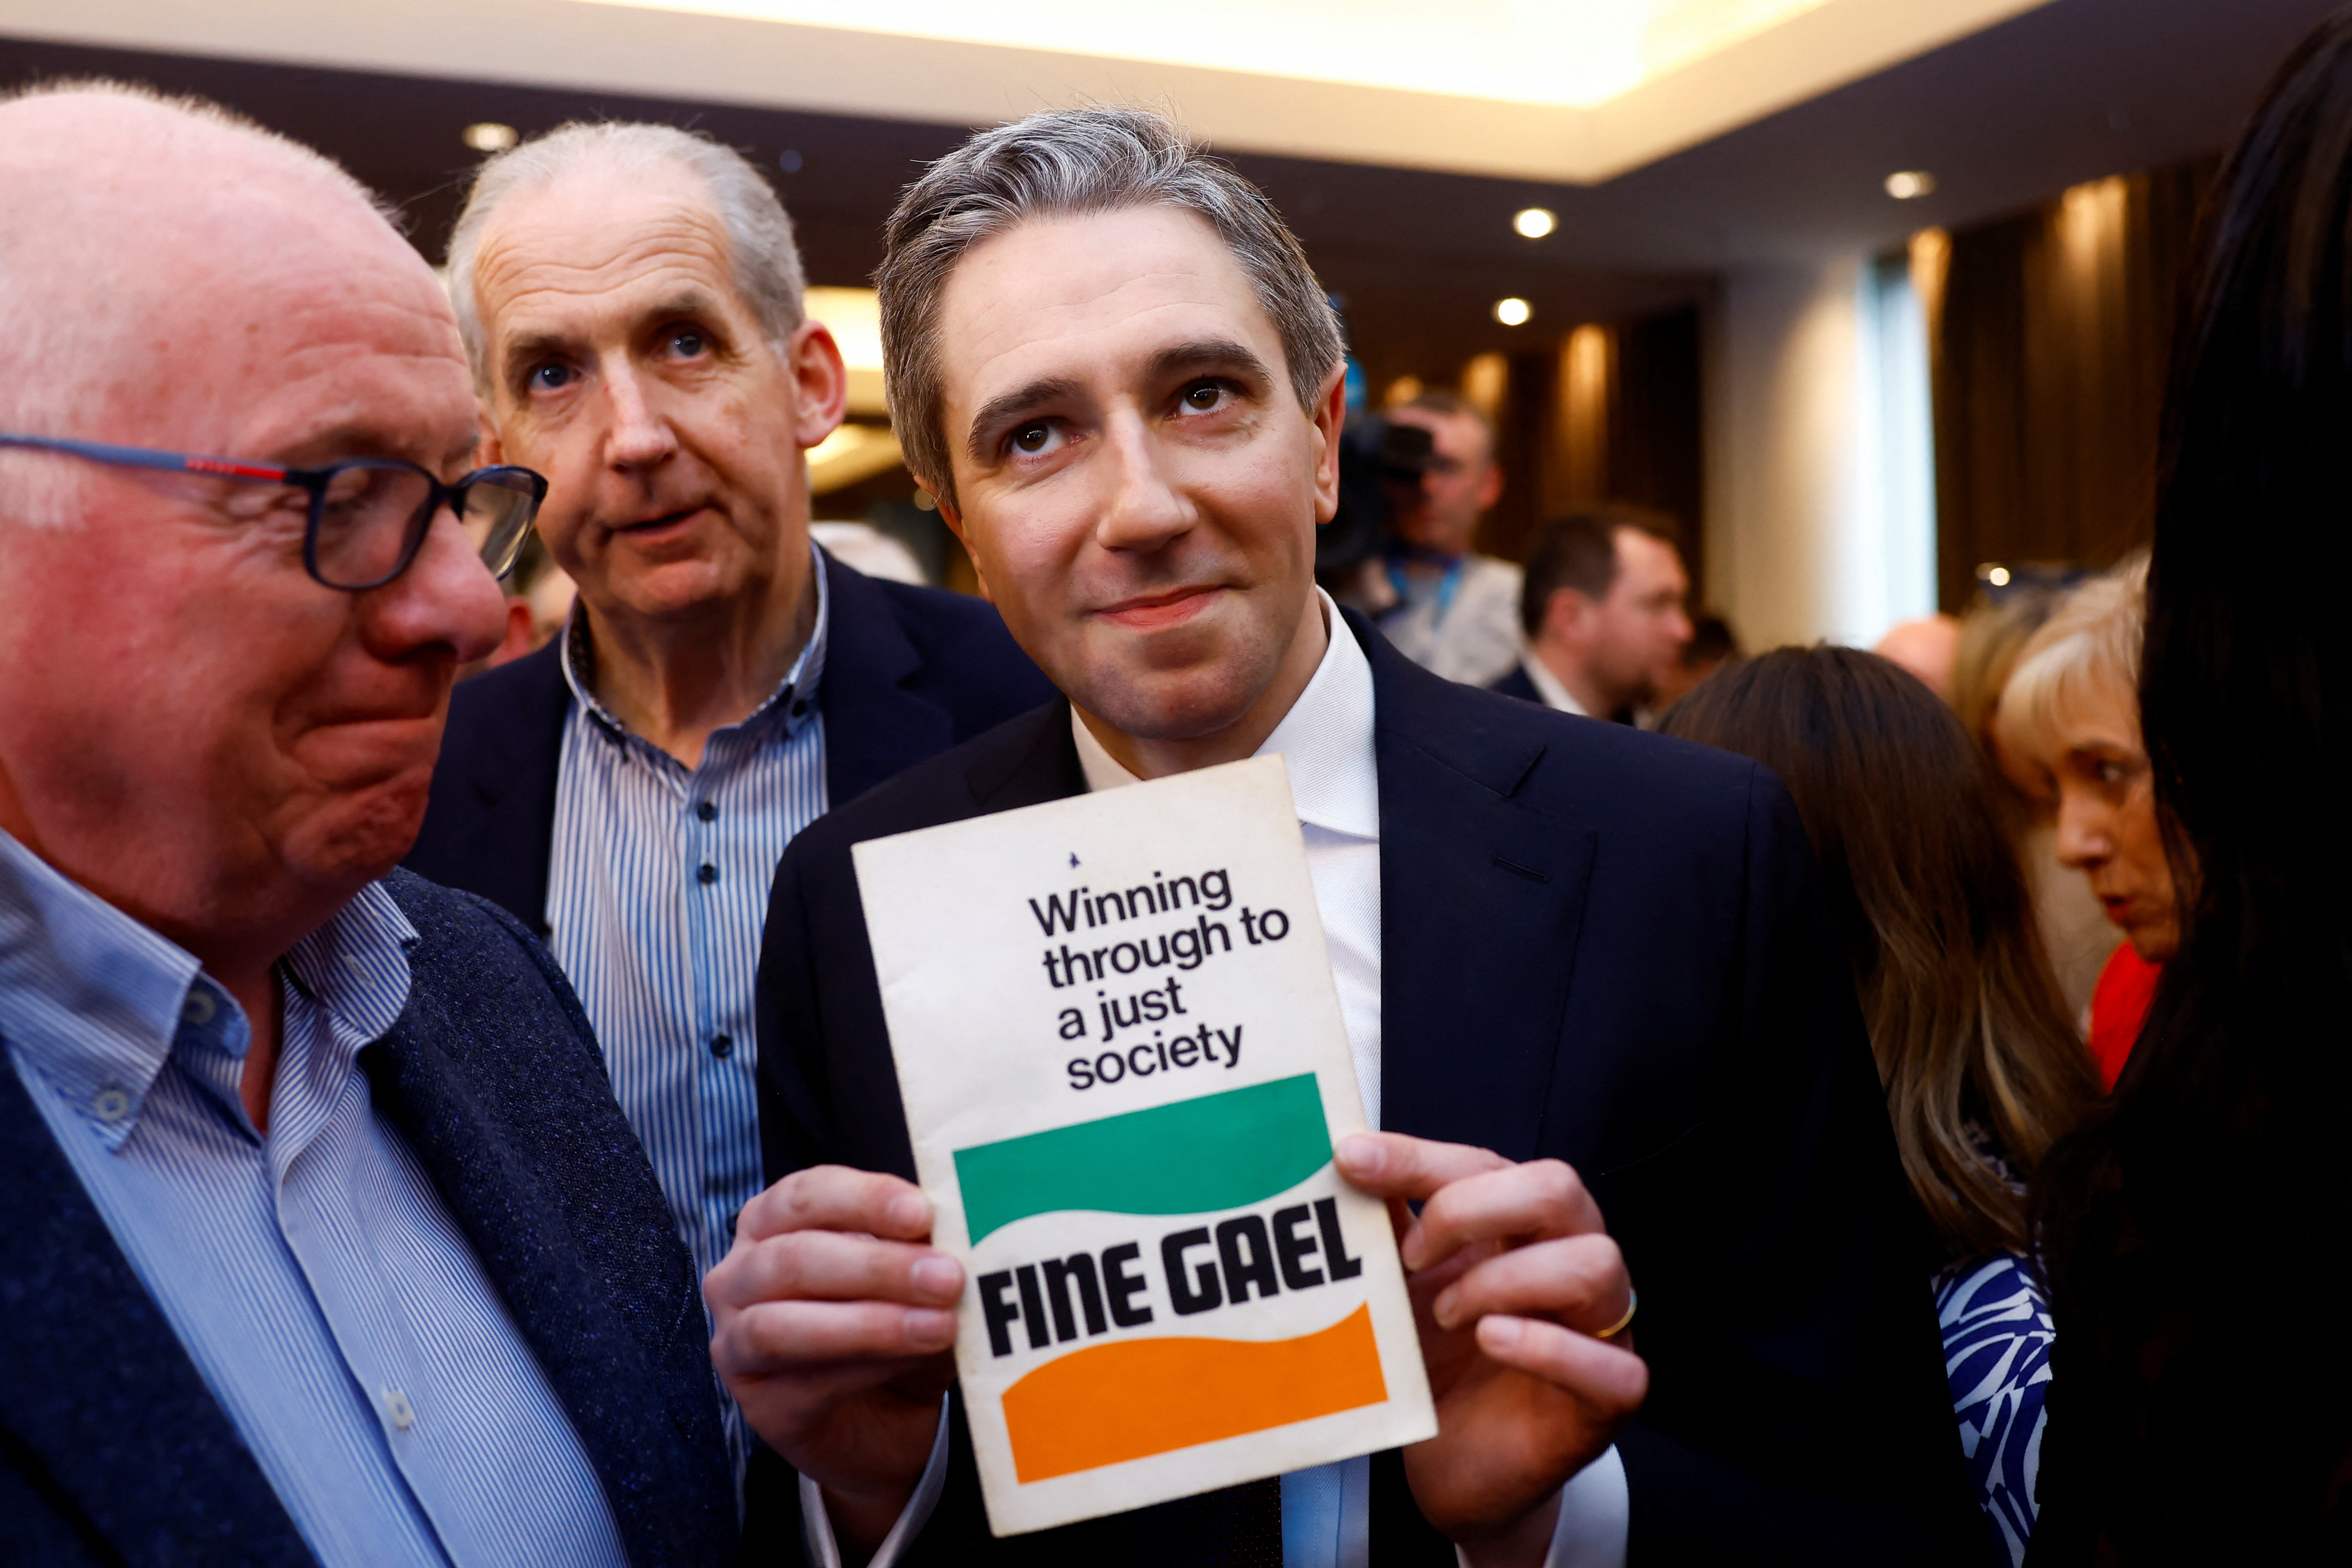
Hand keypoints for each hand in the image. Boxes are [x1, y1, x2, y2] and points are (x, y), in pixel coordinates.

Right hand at [705, 1166, 962, 1552]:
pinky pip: (806, 1381)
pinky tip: (913, 1360)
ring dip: (871, 1323)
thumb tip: (952, 1233)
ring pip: (784, 1324)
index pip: (806, 1195)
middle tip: (946, 1277)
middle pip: (795, 1257)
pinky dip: (867, 1367)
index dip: (865, 1199)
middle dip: (878, 1266)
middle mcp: (740, 1277)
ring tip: (940, 1325)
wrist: (883, 1420)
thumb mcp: (911, 1278)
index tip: (923, 1212)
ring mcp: (738, 1343)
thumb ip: (919, 1251)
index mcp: (772, 1223)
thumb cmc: (890, 1328)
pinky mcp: (761, 1405)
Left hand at [1334, 1132, 1646, 1567]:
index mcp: (1521, 1225)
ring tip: (1448, 1315)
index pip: (1484, 1164)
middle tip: (1414, 1256)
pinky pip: (1613, 1365)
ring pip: (1595, 1263)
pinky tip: (1493, 1342)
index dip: (1418, 1158)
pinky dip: (1549, 1348)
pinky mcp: (1608, 1397)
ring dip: (1505, 1280)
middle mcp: (1569, 1261)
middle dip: (1471, 1209)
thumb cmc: (1440, 1363)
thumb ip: (1385, 1226)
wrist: (1455, 1462)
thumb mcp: (1402, 1287)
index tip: (1351, 1161)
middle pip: (1557, 1189)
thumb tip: (1344, 1160)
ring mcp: (1598, 1329)